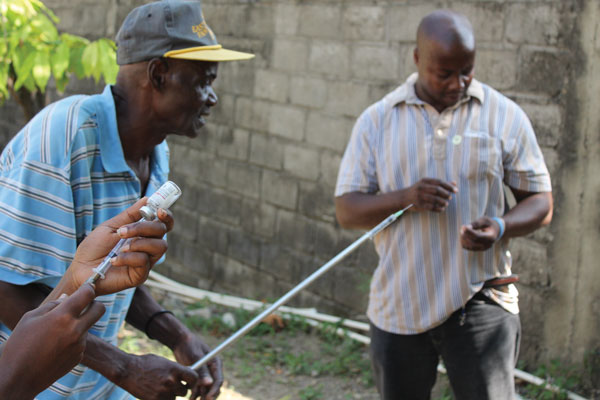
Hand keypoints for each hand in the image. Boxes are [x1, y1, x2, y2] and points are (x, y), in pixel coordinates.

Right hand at [0, 284, 103, 398]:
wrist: (18, 378)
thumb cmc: (19, 345)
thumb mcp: (30, 318)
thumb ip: (52, 305)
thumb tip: (68, 297)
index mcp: (63, 316)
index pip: (87, 294)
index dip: (89, 288)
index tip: (87, 287)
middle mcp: (76, 330)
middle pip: (100, 309)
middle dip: (94, 303)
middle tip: (83, 305)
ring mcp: (79, 345)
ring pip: (87, 326)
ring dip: (78, 325)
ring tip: (54, 334)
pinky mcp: (79, 356)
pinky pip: (81, 342)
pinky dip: (72, 340)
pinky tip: (55, 347)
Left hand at [67, 198, 173, 295]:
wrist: (81, 269)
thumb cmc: (95, 248)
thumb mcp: (112, 226)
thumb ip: (130, 215)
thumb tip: (147, 199)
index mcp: (143, 234)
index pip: (163, 224)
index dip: (166, 216)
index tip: (159, 210)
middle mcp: (148, 246)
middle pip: (162, 232)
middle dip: (145, 227)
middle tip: (123, 231)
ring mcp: (146, 261)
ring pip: (159, 247)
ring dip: (138, 243)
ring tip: (120, 248)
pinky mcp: (140, 275)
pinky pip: (144, 261)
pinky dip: (128, 257)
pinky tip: (114, 260)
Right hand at [117, 353, 198, 399]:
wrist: (128, 370)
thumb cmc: (146, 363)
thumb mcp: (164, 362)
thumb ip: (175, 369)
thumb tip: (186, 375)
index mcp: (175, 369)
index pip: (194, 378)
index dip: (193, 381)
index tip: (189, 383)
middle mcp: (171, 381)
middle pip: (184, 391)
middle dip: (179, 389)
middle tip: (171, 386)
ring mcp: (163, 392)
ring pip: (174, 398)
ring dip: (170, 395)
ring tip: (159, 387)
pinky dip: (162, 399)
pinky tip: (154, 392)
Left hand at [173, 334, 222, 399]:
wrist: (179, 341)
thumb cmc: (189, 346)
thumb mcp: (196, 357)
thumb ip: (202, 371)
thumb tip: (209, 384)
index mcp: (216, 364)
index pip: (218, 380)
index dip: (214, 390)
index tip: (208, 398)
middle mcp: (212, 370)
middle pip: (213, 387)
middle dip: (208, 396)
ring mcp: (204, 375)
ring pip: (205, 390)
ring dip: (200, 397)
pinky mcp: (197, 377)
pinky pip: (197, 389)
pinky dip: (194, 394)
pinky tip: (189, 398)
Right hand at [406, 178, 457, 211]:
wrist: (404, 198)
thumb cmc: (419, 190)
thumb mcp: (427, 184)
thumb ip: (441, 184)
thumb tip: (455, 183)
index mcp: (424, 181)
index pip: (439, 182)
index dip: (449, 186)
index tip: (456, 191)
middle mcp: (421, 188)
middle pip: (437, 190)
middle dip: (446, 194)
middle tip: (450, 197)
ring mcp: (419, 196)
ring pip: (435, 199)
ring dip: (443, 202)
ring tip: (446, 204)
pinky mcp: (419, 205)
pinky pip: (431, 207)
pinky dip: (438, 209)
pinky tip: (442, 209)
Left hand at [460, 216, 500, 250]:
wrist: (493, 231)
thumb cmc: (488, 224)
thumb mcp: (485, 220)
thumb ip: (476, 223)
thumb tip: (466, 228)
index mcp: (491, 237)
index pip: (478, 237)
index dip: (469, 232)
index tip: (463, 226)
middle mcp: (488, 245)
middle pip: (473, 242)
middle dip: (466, 234)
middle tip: (463, 226)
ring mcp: (482, 248)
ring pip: (468, 245)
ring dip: (463, 237)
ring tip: (463, 229)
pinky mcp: (477, 249)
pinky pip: (466, 247)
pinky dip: (463, 240)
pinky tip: (464, 234)